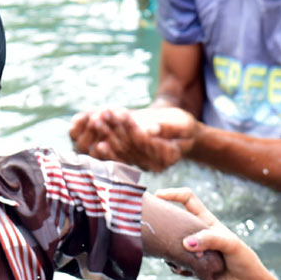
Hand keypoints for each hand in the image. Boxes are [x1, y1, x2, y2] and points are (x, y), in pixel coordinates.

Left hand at [69, 107, 192, 171]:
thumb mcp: (181, 123)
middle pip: (130, 147)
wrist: (181, 136)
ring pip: (121, 150)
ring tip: (95, 120)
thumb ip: (167, 128)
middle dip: (114, 131)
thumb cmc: (184, 127)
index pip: (145, 142)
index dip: (132, 128)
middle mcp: (153, 165)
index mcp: (167, 156)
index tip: (121, 114)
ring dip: (107, 135)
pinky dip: (106, 143)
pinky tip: (95, 133)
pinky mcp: (133, 162)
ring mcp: (142, 165)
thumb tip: (150, 130)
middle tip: (100, 117)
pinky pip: (117, 154)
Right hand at [157, 187, 280, 279]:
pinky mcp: (193, 269)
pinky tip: (189, 273)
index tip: (158, 196)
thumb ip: (210, 239)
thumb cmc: (245, 262)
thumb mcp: (231, 245)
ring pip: (173, 247)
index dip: (173, 194)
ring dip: (171, 253)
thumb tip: (186, 243)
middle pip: (175, 223)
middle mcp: (200, 236)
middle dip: (164, 225)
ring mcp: (195, 253)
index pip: (188, 200)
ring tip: (182, 260)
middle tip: (155, 232)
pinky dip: (178, 268)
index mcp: (208, 222)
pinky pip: (177, 266)